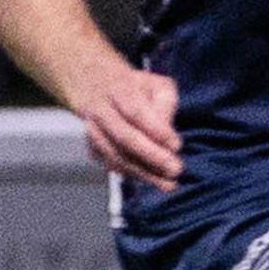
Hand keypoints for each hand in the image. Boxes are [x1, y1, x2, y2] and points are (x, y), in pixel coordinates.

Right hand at [75, 63, 180, 189]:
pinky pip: (111, 163)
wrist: (95, 86)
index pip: (135, 112)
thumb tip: (167, 136)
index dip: (156, 131)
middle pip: (123, 136)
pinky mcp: (91, 146)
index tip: (177, 145)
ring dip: (143, 172)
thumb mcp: (157, 85)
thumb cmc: (137, 88)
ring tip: (169, 184)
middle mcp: (100, 110)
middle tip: (175, 170)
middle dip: (151, 156)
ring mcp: (92, 130)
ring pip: (115, 155)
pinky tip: (153, 179)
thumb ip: (165, 105)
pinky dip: (132, 174)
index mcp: (118, 90)